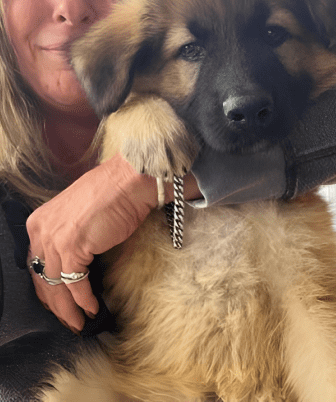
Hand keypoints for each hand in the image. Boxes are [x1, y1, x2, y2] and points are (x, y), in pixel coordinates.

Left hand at [26, 153, 158, 332]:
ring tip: (79, 323)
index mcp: (41, 220)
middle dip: (54, 304)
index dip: (47, 286)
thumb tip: (78, 261)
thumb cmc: (114, 193)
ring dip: (68, 309)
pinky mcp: (73, 247)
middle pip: (41, 277)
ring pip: (55, 285)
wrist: (129, 181)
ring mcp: (55, 238)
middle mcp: (42, 229)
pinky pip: (75, 284)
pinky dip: (83, 300)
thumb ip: (72, 234)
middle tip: (67, 320)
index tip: (57, 302)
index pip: (36, 263)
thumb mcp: (82, 214)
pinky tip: (91, 309)